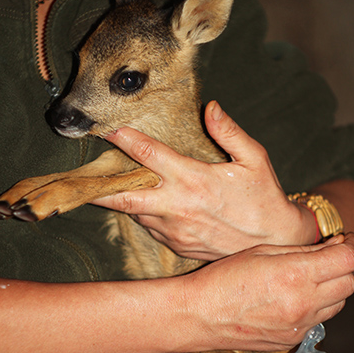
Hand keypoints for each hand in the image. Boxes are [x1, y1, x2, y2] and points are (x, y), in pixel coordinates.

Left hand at [93, 101, 314, 260]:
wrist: (275, 241)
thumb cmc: (265, 198)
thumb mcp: (255, 160)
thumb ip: (231, 132)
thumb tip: (210, 107)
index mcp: (195, 180)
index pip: (149, 155)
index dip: (124, 139)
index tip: (106, 128)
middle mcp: (178, 207)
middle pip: (125, 196)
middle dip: (98, 185)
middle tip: (78, 176)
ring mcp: (175, 230)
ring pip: (134, 212)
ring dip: (121, 198)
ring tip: (107, 183)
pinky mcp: (177, 245)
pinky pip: (149, 226)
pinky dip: (142, 213)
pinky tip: (143, 202)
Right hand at [185, 233, 353, 351]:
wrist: (198, 315)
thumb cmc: (223, 278)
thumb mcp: (262, 251)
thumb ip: (303, 251)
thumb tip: (331, 247)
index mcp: (295, 275)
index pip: (347, 259)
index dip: (350, 245)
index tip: (345, 240)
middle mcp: (303, 303)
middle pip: (349, 283)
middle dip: (342, 266)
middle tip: (328, 256)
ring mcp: (299, 326)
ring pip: (338, 304)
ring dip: (331, 288)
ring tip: (309, 277)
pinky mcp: (292, 340)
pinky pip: (318, 321)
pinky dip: (315, 307)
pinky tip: (293, 297)